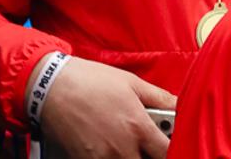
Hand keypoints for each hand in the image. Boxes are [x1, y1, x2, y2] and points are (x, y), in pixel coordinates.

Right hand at [38, 58, 176, 158]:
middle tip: (147, 145)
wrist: (50, 87)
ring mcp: (102, 158)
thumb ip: (159, 97)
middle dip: (150, 155)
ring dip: (131, 156)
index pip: (167, 153)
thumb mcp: (131, 82)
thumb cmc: (90, 81)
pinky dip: (111, 158)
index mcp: (138, 127)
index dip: (171, 150)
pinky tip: (109, 147)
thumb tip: (179, 105)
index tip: (168, 145)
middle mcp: (122, 148)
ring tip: (127, 144)